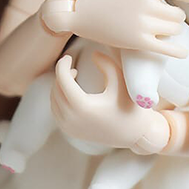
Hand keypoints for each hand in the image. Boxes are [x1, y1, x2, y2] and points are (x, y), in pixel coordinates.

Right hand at [40, 0, 188, 56]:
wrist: (78, 12)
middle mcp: (148, 5)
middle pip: (178, 15)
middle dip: (175, 18)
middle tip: (166, 21)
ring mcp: (144, 23)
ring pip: (174, 29)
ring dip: (172, 31)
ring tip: (162, 32)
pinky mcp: (137, 41)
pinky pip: (165, 47)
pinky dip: (177, 51)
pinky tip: (183, 54)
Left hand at [51, 52, 169, 152]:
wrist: (134, 134)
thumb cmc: (130, 105)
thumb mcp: (120, 80)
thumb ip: (106, 64)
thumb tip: (93, 54)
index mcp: (83, 106)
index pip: (62, 80)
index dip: (63, 65)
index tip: (69, 56)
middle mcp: (72, 119)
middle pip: (56, 89)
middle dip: (61, 74)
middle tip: (71, 64)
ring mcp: (70, 128)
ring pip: (53, 100)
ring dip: (59, 86)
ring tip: (73, 76)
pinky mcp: (71, 132)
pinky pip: (56, 111)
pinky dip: (59, 98)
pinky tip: (71, 90)